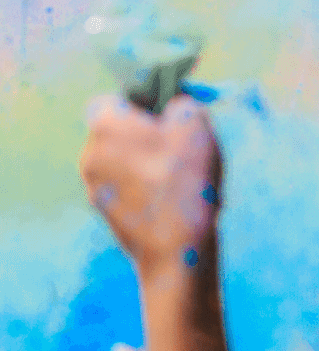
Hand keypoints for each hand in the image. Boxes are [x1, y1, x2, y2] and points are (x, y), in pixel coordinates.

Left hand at [79, 95, 221, 272]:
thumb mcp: (197, 127)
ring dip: (144, 162)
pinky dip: (143, 188)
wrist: (175, 252)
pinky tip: (170, 201)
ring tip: (179, 179)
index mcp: (104, 126)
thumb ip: (183, 103)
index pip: (111, 99)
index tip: (169, 118)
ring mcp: (93, 187)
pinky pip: (123, 187)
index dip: (141, 103)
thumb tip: (175, 103)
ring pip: (120, 160)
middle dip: (143, 135)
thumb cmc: (185, 183)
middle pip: (115, 131)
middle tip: (179, 148)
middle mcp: (89, 153)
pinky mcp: (104, 213)